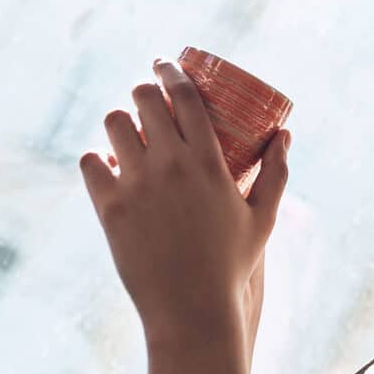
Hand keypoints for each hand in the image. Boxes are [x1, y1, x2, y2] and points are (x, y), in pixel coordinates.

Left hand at [79, 58, 290, 346]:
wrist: (191, 310)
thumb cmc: (232, 263)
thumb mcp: (263, 216)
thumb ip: (277, 172)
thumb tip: (285, 134)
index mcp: (207, 161)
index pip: (184, 95)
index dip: (171, 71)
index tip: (165, 63)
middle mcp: (169, 165)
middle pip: (144, 100)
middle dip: (143, 90)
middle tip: (146, 96)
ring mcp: (136, 185)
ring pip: (112, 124)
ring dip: (118, 120)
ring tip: (125, 128)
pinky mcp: (109, 209)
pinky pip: (89, 163)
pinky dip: (96, 158)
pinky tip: (105, 163)